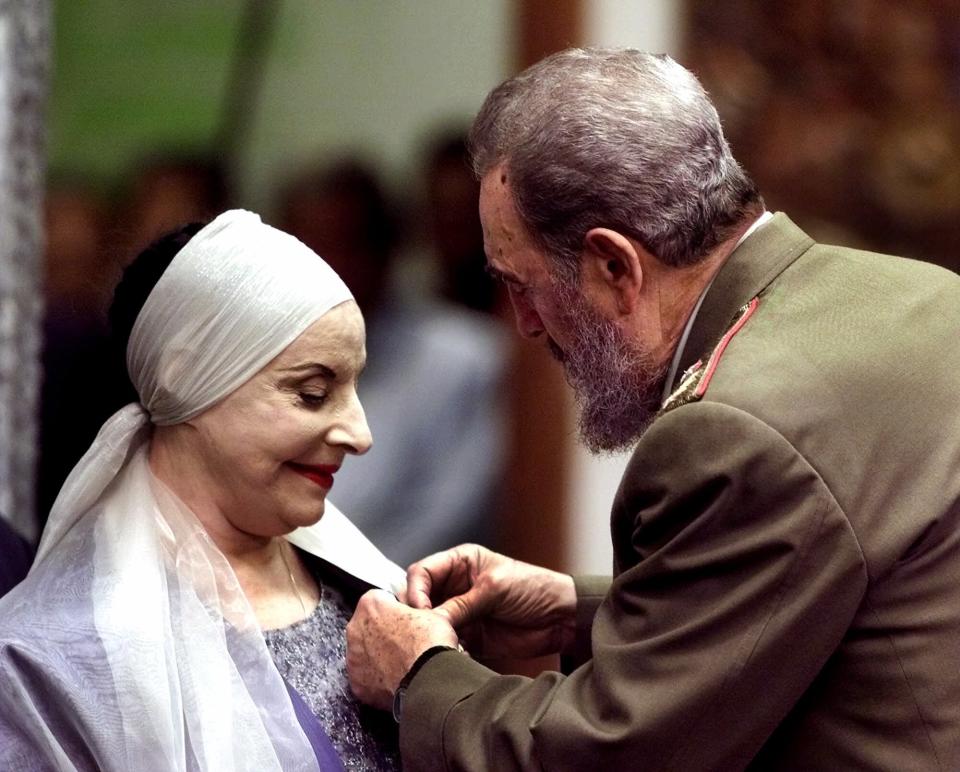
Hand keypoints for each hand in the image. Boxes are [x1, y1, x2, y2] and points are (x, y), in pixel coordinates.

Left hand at [346, 589, 458, 710]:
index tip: (408, 617)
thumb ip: (427, 606)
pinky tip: (396, 677)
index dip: (397, 608)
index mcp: (371, 605)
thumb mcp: (437, 614)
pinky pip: (365, 677)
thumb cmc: (430, 645)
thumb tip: (438, 608)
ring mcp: (353, 658)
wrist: (429, 679)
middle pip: (369, 625)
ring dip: (379, 654)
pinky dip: (377, 678)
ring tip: (404, 660)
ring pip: (365, 652)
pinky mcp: (357, 683)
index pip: (381, 599)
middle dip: (385, 631)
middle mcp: (355, 629)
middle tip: (407, 640)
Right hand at [406, 544, 576, 659]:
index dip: (415, 591)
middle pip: (420, 599)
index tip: (420, 610)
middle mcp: (455, 586)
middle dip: (418, 615)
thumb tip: (430, 619)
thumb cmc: (534, 588)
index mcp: (460, 563)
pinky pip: (446, 643)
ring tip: (436, 643)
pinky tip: (449, 653)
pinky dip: (444, 649)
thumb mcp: (495, 588)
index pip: (422, 573)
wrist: (561, 618)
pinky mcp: (469, 637)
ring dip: (430, 634)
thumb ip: (461, 603)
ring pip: (430, 624)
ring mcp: (460, 613)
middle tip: (422, 630)